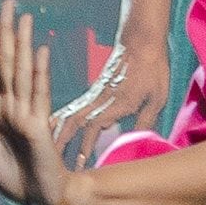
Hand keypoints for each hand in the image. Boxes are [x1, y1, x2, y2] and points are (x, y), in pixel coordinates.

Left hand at [0, 3, 73, 204]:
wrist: (40, 198)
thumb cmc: (15, 177)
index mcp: (0, 110)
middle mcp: (13, 105)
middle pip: (8, 62)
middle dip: (7, 32)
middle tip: (9, 2)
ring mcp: (27, 113)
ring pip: (22, 71)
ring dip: (23, 43)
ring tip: (25, 16)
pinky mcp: (39, 126)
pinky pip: (37, 94)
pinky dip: (37, 72)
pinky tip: (39, 51)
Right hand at [51, 29, 173, 165]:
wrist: (142, 40)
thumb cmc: (153, 69)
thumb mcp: (157, 98)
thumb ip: (145, 120)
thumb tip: (136, 142)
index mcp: (118, 103)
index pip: (96, 128)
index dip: (85, 146)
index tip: (78, 164)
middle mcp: (102, 99)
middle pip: (75, 122)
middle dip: (63, 142)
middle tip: (52, 160)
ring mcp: (96, 94)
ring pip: (71, 115)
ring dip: (59, 132)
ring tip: (48, 148)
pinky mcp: (95, 90)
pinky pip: (75, 109)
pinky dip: (62, 121)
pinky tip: (53, 128)